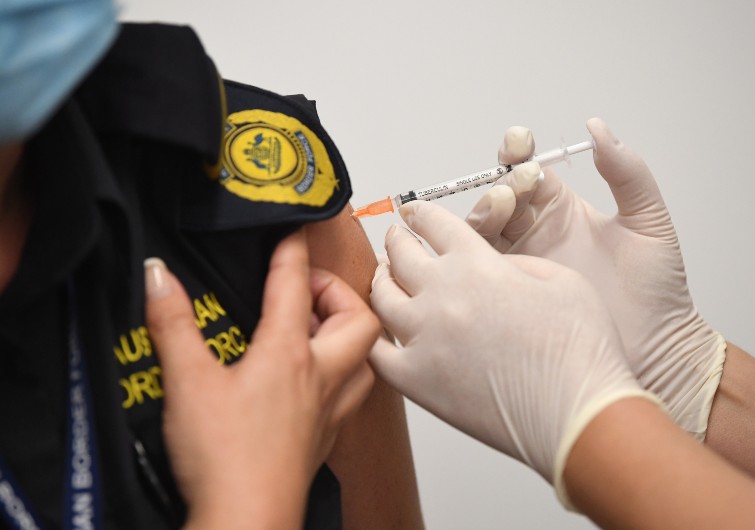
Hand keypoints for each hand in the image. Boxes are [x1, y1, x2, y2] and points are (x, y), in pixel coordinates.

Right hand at [144, 228, 378, 528]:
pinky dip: (341, 373)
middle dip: (338, 293)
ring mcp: (328, 409)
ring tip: (317, 329)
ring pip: (365, 358)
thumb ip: (173, 324)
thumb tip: (159, 277)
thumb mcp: (187, 382)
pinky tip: (312, 380)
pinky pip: (351, 393)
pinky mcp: (324, 436)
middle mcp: (320, 377)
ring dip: (348, 334)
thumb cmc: (226, 459)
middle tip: (306, 292)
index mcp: (288, 355)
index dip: (291, 249)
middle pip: (358, 318)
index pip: (295, 284)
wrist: (247, 519)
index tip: (290, 229)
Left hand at [369, 200, 658, 506]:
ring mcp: (424, 338)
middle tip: (397, 238)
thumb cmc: (579, 353)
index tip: (413, 212)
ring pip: (381, 298)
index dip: (420, 213)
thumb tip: (488, 266)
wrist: (578, 413)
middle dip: (397, 239)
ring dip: (381, 280)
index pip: (434, 224)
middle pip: (400, 254)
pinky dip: (375, 336)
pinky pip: (377, 352)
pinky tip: (381, 331)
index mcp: (477, 264)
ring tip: (385, 277)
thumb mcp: (560, 278)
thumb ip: (514, 262)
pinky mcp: (416, 380)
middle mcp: (442, 294)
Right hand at [465, 118, 724, 439]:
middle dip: (499, 185)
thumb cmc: (659, 294)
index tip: (519, 143)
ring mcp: (518, 266)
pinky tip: (474, 245)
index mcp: (563, 212)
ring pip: (481, 230)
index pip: (529, 173)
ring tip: (499, 208)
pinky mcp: (507, 297)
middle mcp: (534, 235)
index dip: (518, 154)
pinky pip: (477, 270)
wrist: (655, 353)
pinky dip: (467, 253)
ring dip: (482, 211)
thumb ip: (628, 175)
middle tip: (514, 188)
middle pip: (498, 198)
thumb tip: (598, 129)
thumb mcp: (649, 224)